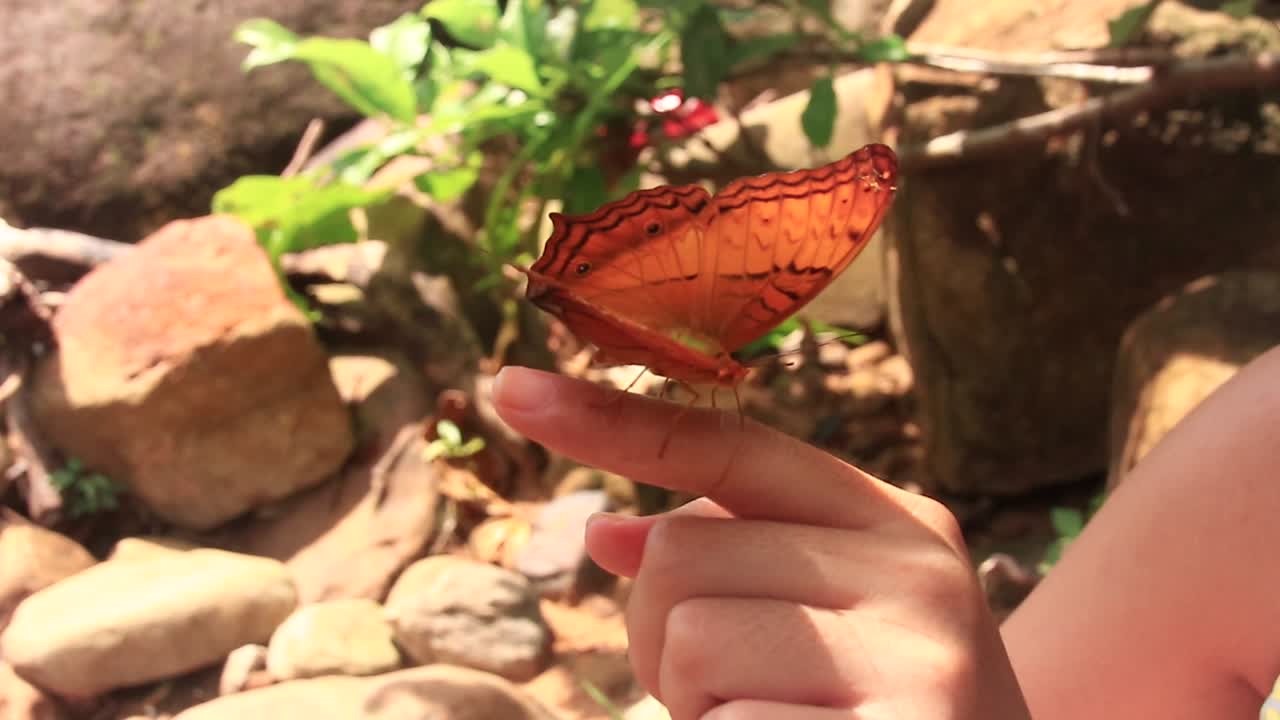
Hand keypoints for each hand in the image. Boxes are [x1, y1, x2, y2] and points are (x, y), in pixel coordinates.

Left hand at [493, 366, 1029, 719]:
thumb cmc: (884, 715)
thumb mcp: (827, 622)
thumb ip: (731, 562)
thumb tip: (608, 535)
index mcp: (897, 522)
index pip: (731, 448)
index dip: (612, 421)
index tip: (511, 390)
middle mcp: (918, 571)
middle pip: (678, 553)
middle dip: (665, 638)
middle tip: (738, 695)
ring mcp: (917, 661)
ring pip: (685, 638)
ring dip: (693, 705)